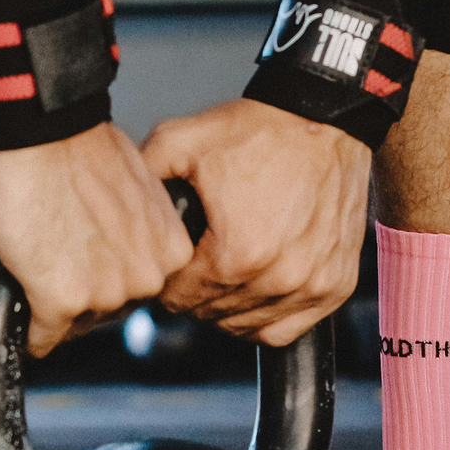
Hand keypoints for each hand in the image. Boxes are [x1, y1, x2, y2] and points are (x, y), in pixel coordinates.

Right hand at [0, 123, 194, 357]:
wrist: (41, 132)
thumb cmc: (78, 147)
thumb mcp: (131, 192)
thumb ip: (131, 229)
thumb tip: (109, 243)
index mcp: (170, 249)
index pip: (137, 286)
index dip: (106, 272)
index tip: (87, 261)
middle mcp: (146, 277)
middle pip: (107, 306)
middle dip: (81, 285)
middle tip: (56, 255)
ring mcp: (105, 293)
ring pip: (74, 320)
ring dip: (52, 298)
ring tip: (35, 260)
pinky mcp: (62, 301)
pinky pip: (42, 336)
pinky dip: (30, 331)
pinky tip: (23, 317)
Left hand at [141, 99, 369, 345]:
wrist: (325, 121)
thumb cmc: (260, 131)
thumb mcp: (181, 143)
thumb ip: (140, 176)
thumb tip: (114, 206)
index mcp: (235, 254)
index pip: (178, 299)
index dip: (166, 280)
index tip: (170, 260)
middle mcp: (277, 279)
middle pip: (210, 315)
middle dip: (193, 294)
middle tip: (191, 266)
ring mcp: (311, 286)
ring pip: (246, 327)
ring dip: (225, 308)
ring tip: (218, 276)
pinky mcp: (335, 286)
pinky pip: (287, 329)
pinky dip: (264, 317)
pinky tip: (251, 292)